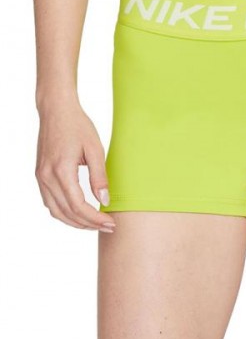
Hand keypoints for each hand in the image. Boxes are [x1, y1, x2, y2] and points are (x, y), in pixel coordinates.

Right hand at [35, 97, 115, 231]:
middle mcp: (46, 177)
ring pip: (56, 211)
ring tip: (95, 224)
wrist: (56, 111)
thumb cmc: (78, 126)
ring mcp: (40, 177)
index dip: (95, 218)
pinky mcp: (40, 175)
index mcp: (61, 170)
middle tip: (108, 227)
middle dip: (89, 224)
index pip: (78, 205)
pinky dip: (64, 213)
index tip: (111, 222)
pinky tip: (79, 213)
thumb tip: (104, 201)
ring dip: (75, 222)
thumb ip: (99, 177)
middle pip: (67, 212)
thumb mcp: (95, 149)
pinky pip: (50, 202)